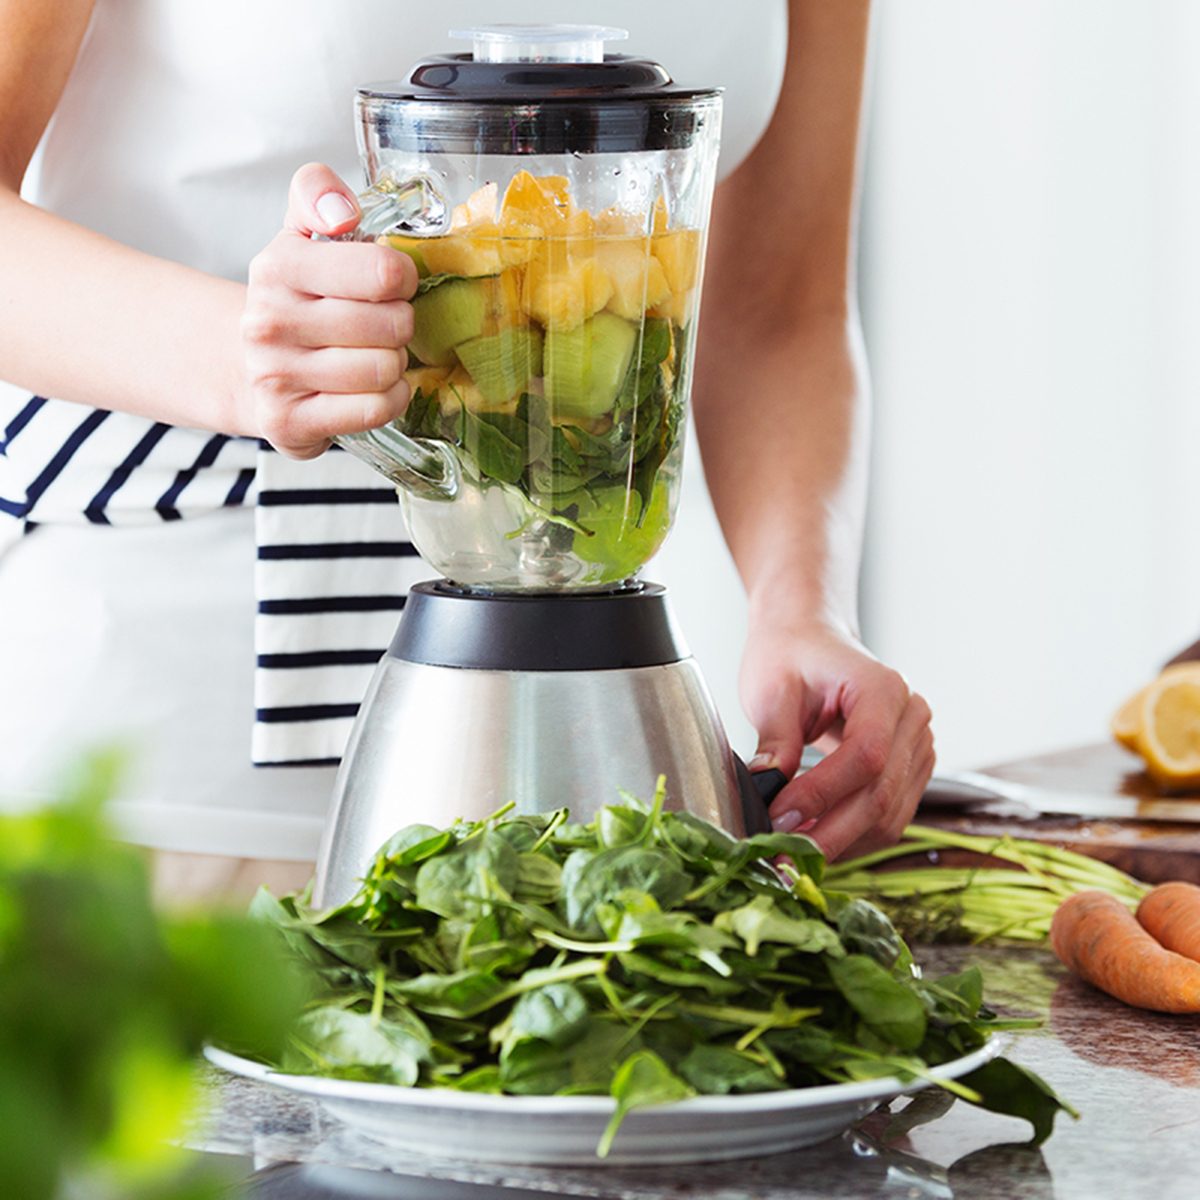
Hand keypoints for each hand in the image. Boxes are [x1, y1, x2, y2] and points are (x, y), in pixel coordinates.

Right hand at [240, 163, 417, 457]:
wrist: (247, 366)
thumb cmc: (294, 300)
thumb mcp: (299, 235)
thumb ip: (317, 194)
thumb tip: (343, 210)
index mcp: (278, 267)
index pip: (382, 272)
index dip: (403, 278)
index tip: (394, 283)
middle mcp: (269, 322)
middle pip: (391, 324)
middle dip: (400, 325)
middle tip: (384, 325)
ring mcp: (275, 376)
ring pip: (384, 369)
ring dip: (394, 364)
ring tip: (373, 354)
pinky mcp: (289, 422)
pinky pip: (375, 408)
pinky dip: (390, 398)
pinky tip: (371, 387)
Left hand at [740, 620, 934, 860]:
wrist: (810, 639)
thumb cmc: (791, 654)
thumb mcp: (772, 689)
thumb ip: (776, 740)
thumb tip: (769, 789)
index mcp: (883, 689)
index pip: (865, 756)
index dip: (822, 795)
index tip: (779, 819)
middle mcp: (912, 718)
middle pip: (881, 794)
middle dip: (829, 833)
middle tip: (781, 857)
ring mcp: (918, 746)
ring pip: (889, 816)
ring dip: (841, 843)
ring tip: (792, 855)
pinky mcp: (911, 769)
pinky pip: (889, 816)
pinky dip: (853, 837)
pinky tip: (815, 842)